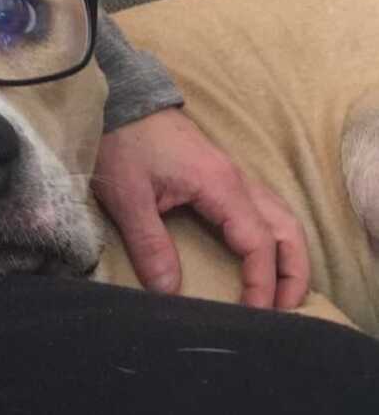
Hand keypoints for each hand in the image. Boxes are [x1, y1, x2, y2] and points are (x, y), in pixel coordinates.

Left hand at [92, 107, 310, 308]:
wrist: (120, 100)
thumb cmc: (123, 143)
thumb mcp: (129, 198)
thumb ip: (150, 245)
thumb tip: (168, 291)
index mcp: (220, 186)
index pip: (258, 243)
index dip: (261, 282)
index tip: (253, 314)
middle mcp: (238, 181)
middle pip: (286, 230)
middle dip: (293, 274)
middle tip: (284, 313)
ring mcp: (234, 177)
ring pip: (282, 219)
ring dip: (289, 257)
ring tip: (282, 295)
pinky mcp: (223, 178)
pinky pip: (265, 212)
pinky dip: (276, 240)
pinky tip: (266, 259)